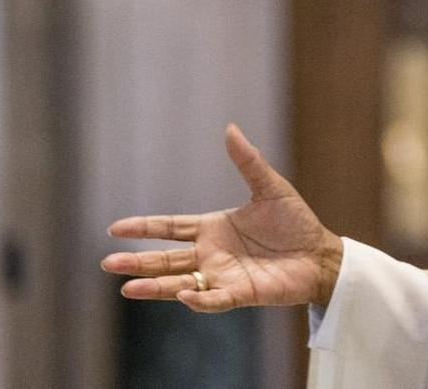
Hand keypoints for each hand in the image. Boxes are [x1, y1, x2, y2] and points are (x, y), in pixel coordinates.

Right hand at [101, 124, 342, 311]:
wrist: (320, 253)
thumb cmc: (295, 221)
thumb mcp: (270, 187)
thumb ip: (248, 161)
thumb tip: (230, 128)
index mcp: (213, 228)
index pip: (170, 228)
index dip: (143, 228)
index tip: (114, 228)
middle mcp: (211, 254)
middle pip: (166, 259)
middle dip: (137, 262)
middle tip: (108, 263)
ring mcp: (223, 276)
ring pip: (180, 283)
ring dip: (155, 287)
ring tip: (127, 288)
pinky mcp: (240, 294)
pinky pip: (214, 299)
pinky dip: (199, 299)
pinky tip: (184, 295)